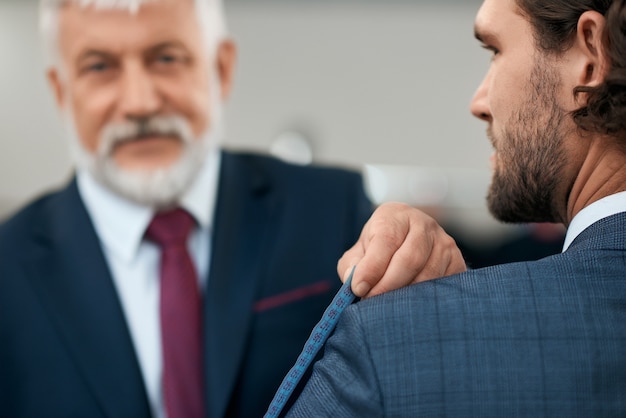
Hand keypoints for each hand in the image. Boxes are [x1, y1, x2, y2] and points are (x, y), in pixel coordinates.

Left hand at [339, 202, 466, 297]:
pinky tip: (409, 308)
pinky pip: (443, 286)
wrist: (408, 244)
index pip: (386, 241)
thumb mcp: (359, 252)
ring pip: (428, 275)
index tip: (358, 288)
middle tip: (371, 303)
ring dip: (406, 297)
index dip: (371, 268)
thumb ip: (352, 265)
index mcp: (395, 216)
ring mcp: (444, 243)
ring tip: (387, 308)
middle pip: (410, 259)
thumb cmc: (378, 251)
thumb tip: (354, 281)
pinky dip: (425, 300)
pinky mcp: (457, 263)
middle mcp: (424, 225)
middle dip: (388, 285)